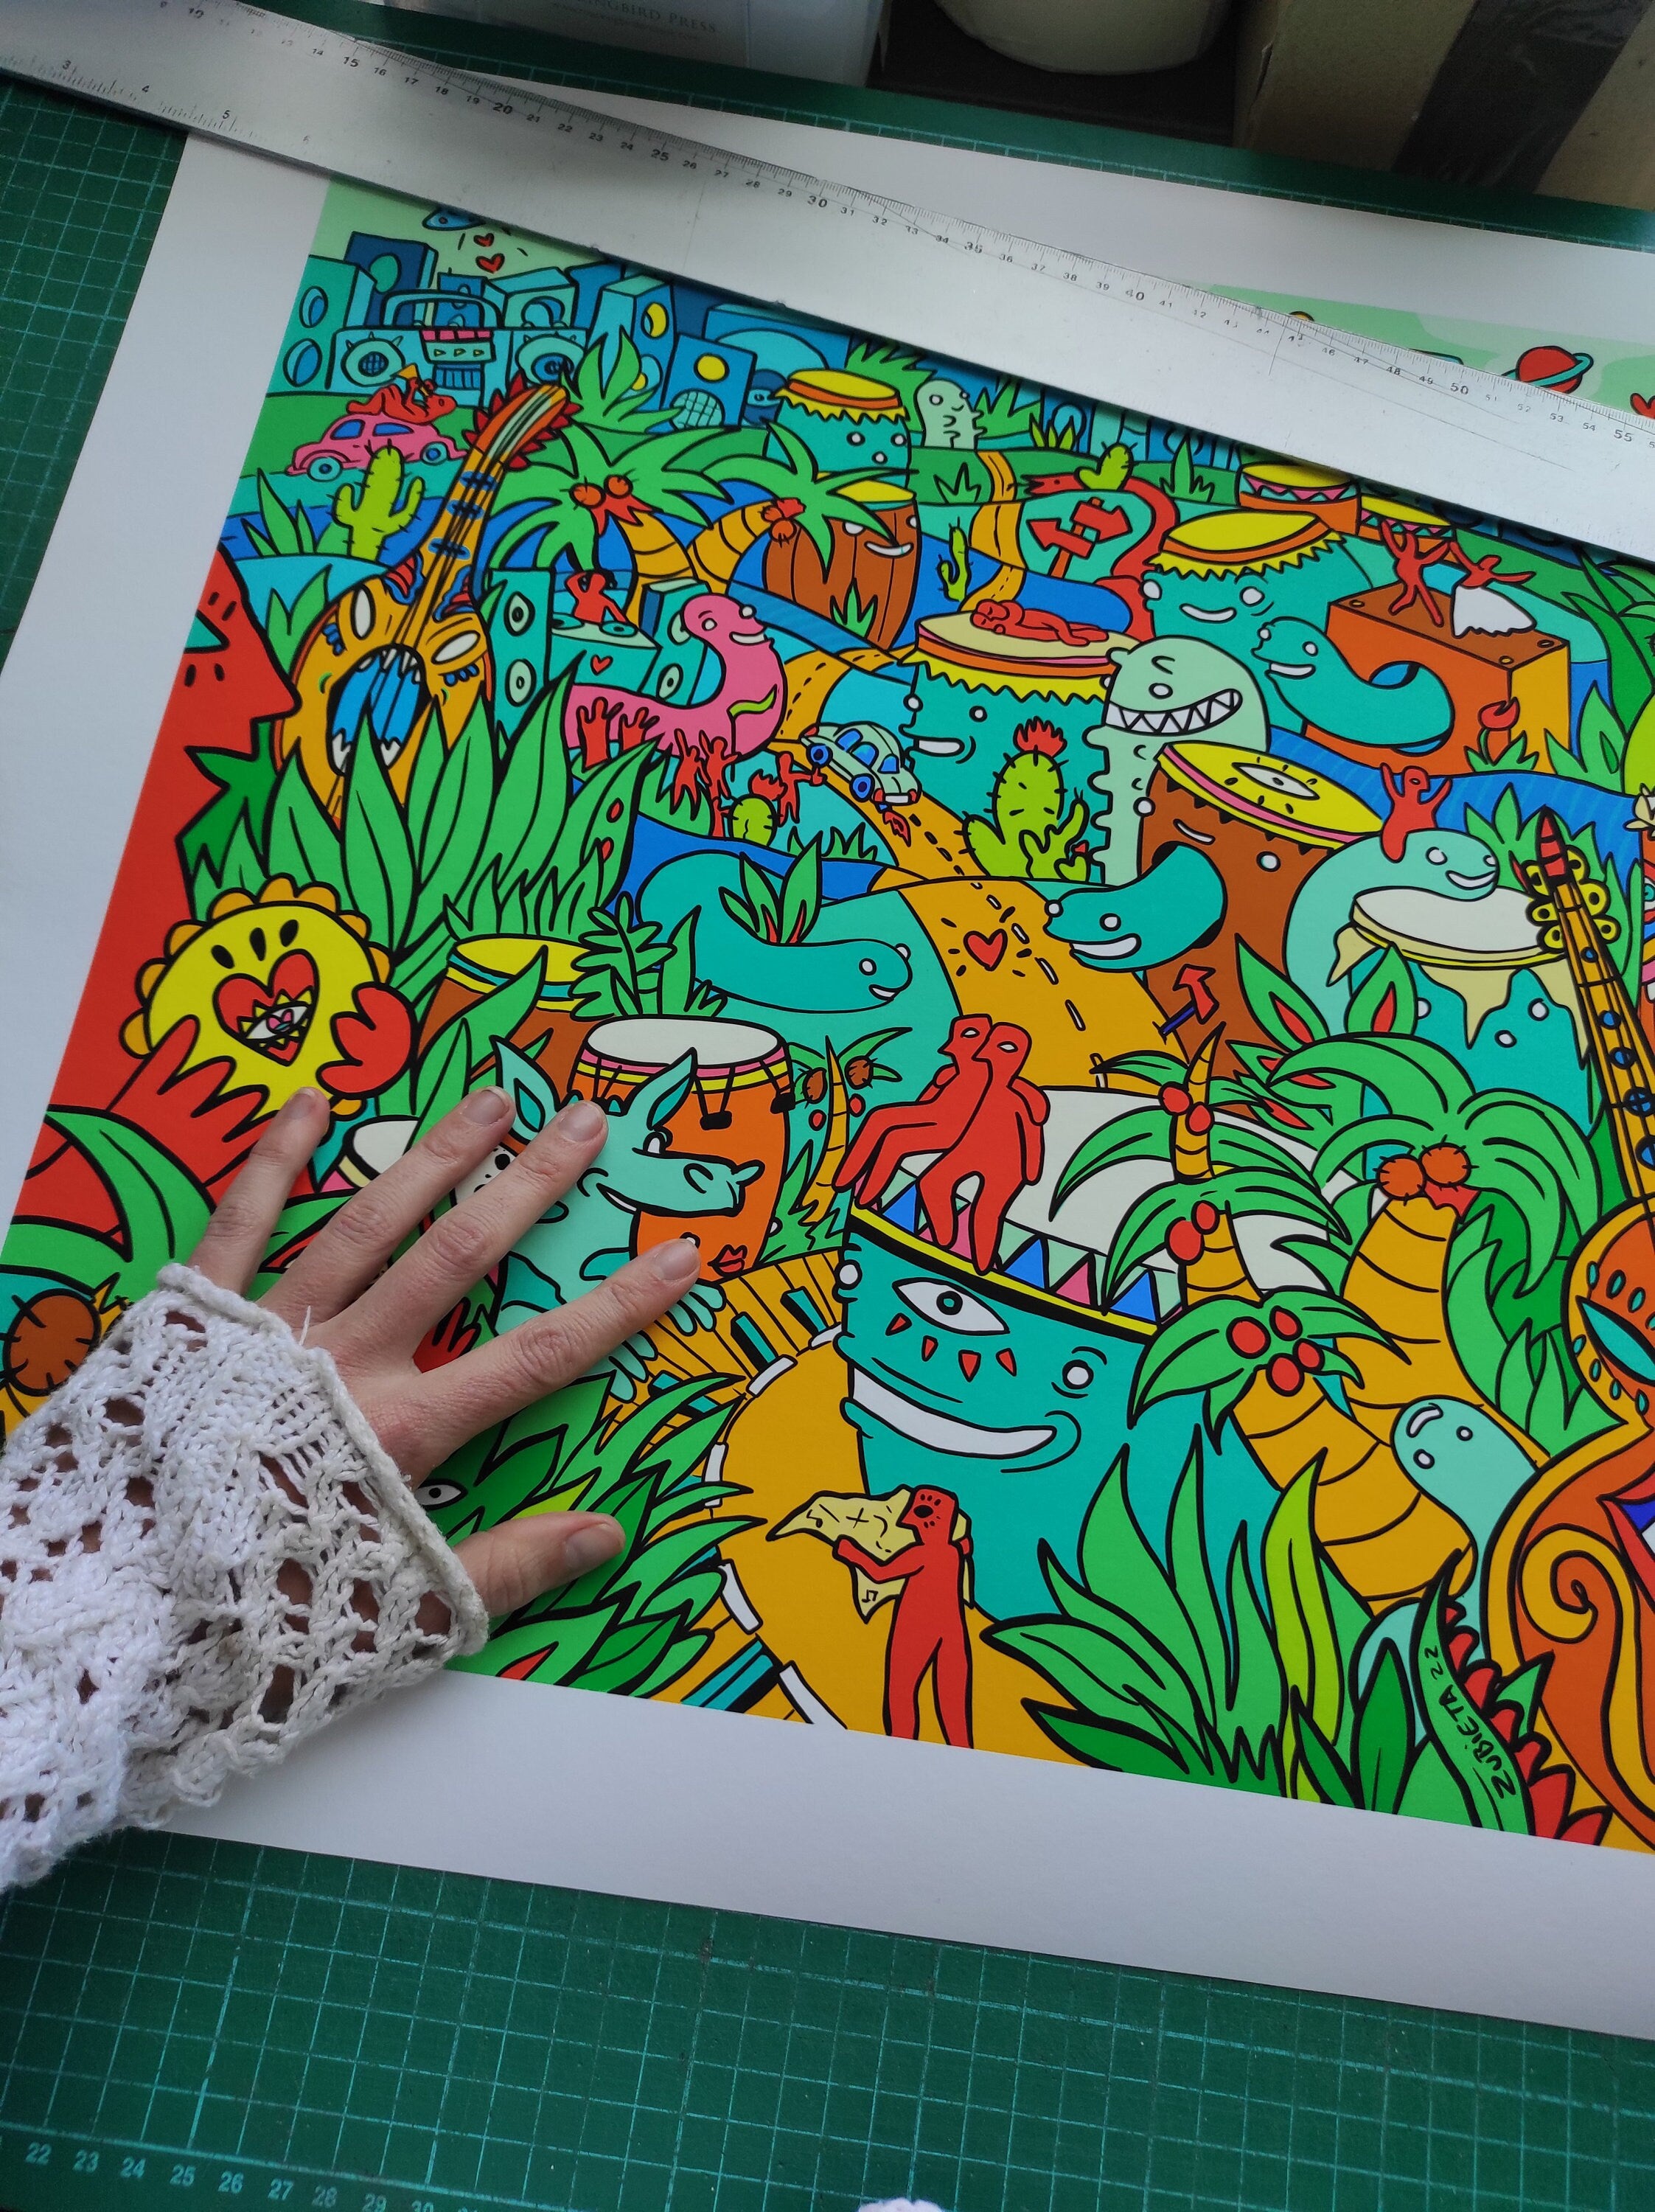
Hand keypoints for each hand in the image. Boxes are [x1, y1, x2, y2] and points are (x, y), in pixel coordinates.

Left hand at [187, 1084, 700, 1614]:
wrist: (113, 1604)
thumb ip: (506, 1567)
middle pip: (458, 1259)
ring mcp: (272, 1329)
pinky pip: (241, 1223)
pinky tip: (313, 1104)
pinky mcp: (196, 1318)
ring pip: (368, 1224)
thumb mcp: (399, 1613)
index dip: (617, 1307)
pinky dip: (275, 1160)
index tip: (680, 1256)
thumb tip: (609, 1532)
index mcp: (402, 1434)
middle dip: (530, 1187)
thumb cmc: (261, 1617)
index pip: (538, 1357)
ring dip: (433, 1156)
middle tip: (583, 1122)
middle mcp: (346, 1364)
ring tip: (488, 1097)